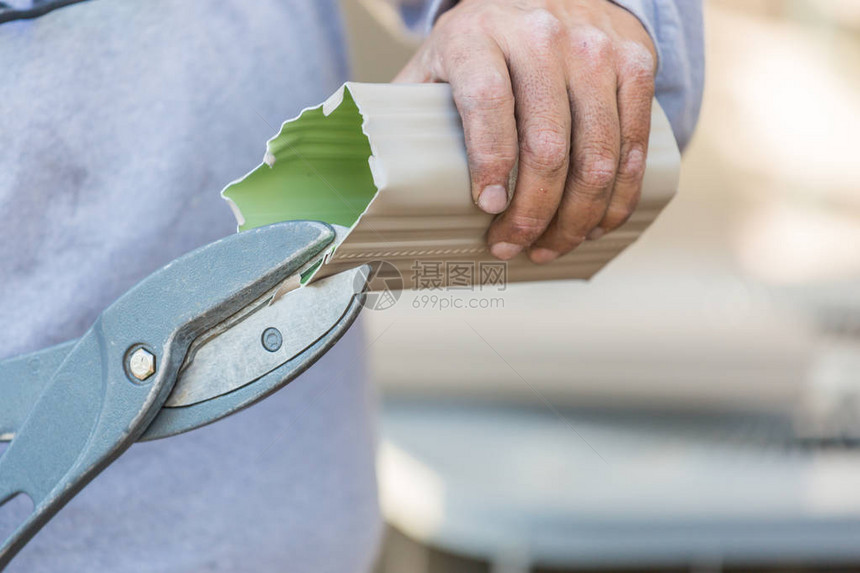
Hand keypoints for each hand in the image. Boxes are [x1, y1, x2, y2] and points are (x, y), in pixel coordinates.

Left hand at [395, 0, 656, 262]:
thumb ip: (413, 110)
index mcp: (479, 35)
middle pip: (548, 142)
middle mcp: (542, 36)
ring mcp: (595, 49)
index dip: (490, 162)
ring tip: (551, 246)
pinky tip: (594, 224)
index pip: (488, 102)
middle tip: (513, 247)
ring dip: (576, 217)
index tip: (489, 208)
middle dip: (533, 212)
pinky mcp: (635, 63)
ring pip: (598, 153)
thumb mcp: (438, 62)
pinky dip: (618, 196)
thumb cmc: (483, 44)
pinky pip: (634, 143)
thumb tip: (381, 179)